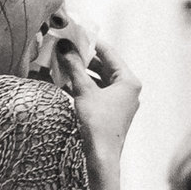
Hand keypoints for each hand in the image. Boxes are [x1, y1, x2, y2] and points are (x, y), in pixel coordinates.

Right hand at [46, 13, 139, 157]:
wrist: (101, 157)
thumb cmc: (97, 124)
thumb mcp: (83, 91)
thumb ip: (74, 67)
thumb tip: (65, 48)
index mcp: (128, 81)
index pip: (109, 53)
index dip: (91, 42)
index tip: (76, 33)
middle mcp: (128, 89)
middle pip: (104, 66)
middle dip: (83, 58)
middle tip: (65, 48)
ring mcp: (121, 101)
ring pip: (99, 79)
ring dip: (81, 73)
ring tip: (62, 63)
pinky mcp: (111, 111)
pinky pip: (97, 92)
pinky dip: (83, 86)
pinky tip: (65, 82)